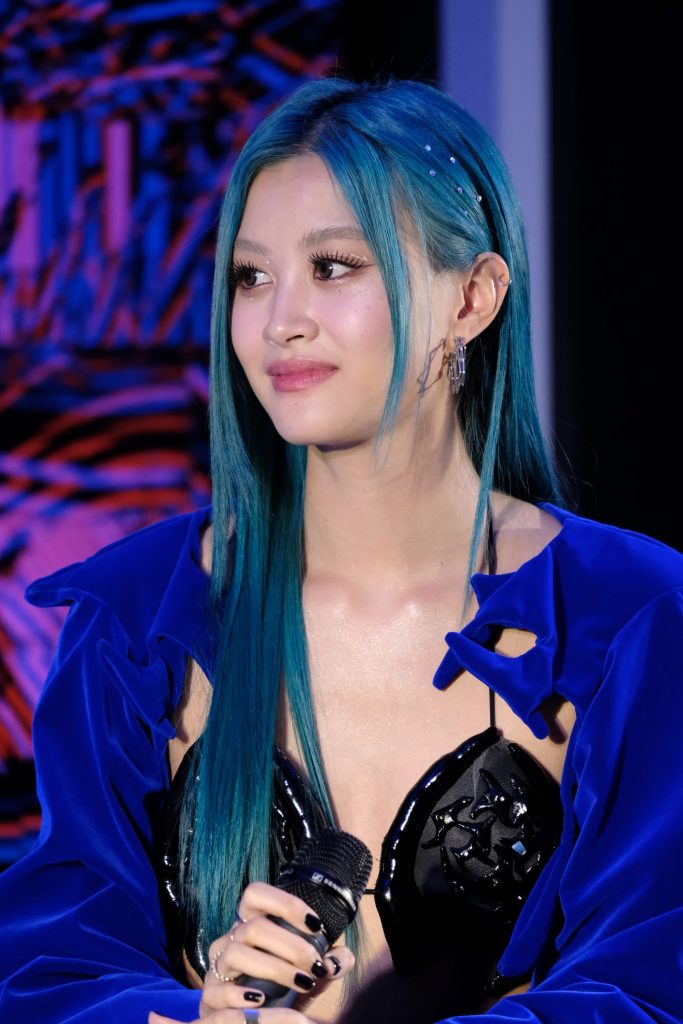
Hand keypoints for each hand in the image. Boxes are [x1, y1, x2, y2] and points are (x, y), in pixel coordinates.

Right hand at [148, 880, 353, 1023]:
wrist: (254, 1021)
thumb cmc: (283, 988)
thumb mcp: (309, 972)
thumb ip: (330, 962)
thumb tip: (337, 961)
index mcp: (250, 924)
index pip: (255, 894)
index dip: (285, 903)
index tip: (315, 925)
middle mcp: (229, 940)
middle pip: (254, 927)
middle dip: (291, 945)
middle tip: (316, 965)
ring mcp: (216, 967)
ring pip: (237, 953)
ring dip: (274, 968)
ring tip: (301, 982)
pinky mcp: (210, 997)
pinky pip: (220, 990)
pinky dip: (242, 995)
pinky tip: (263, 1000)